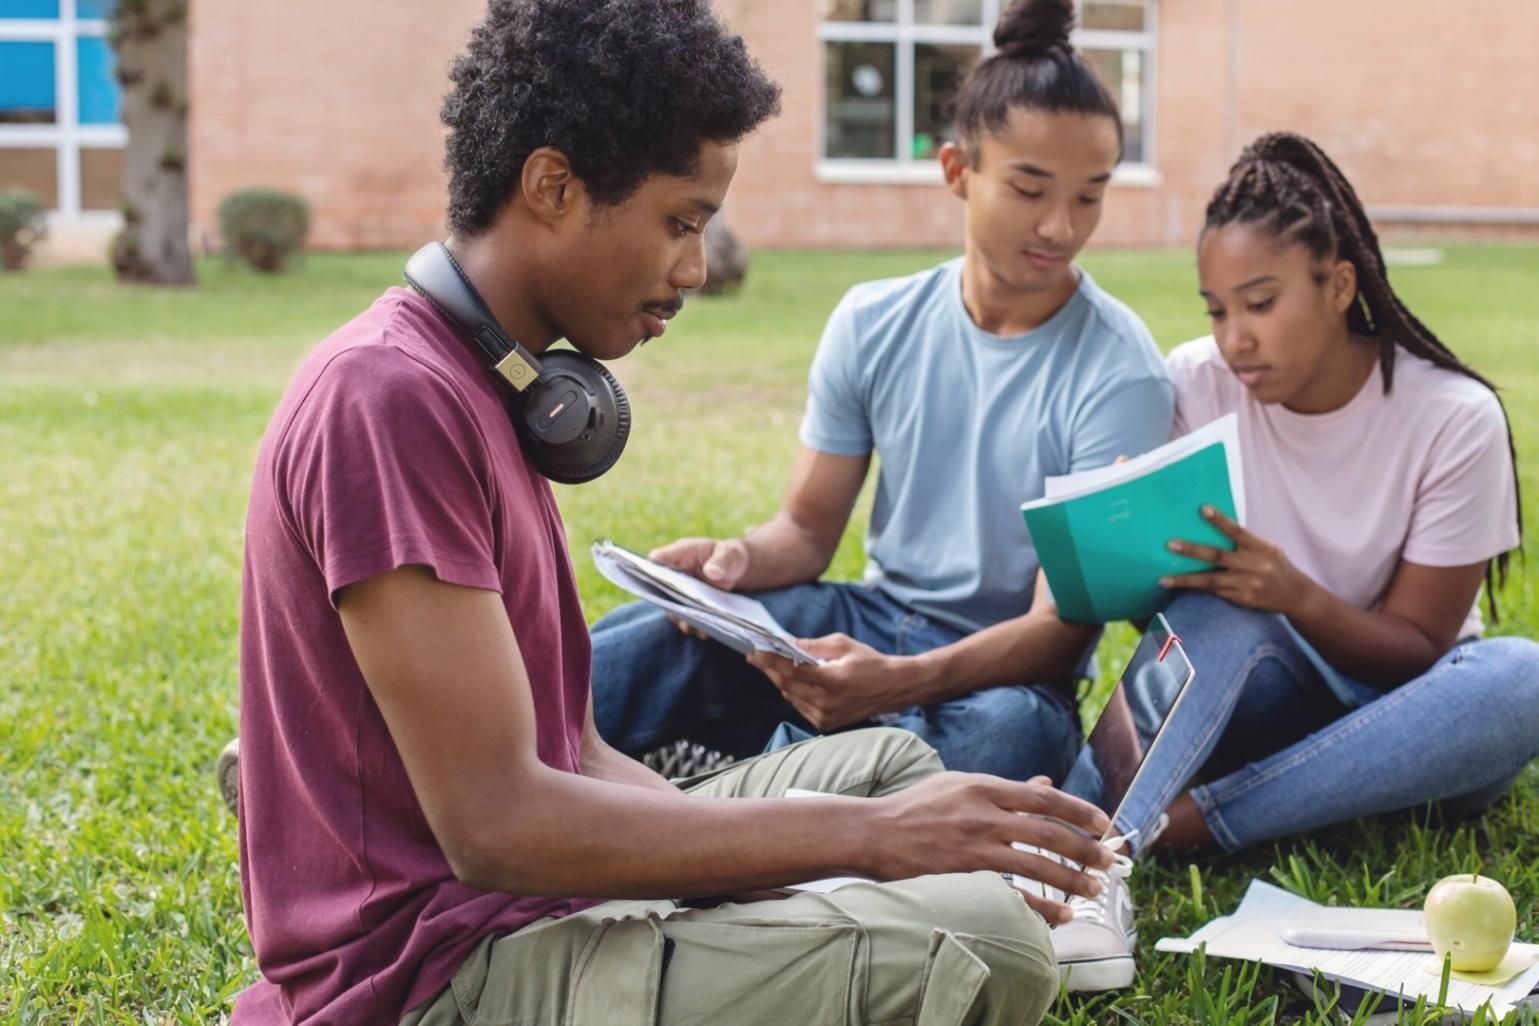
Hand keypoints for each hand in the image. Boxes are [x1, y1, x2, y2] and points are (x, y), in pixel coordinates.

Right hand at [648, 537, 752, 640]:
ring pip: (671, 608)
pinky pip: (685, 621)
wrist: (736, 571)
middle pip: (659, 588)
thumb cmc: (730, 556)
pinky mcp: (688, 609)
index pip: (657, 559)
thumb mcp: (731, 555)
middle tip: (677, 610)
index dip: (649, 569)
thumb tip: (712, 572)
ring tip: (691, 625)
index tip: (652, 579)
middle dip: (666, 600)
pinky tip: (704, 632)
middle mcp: (674, 575)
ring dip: (680, 617)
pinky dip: (694, 627)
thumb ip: (722, 561)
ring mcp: (679, 594)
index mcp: (680, 553)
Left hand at [748, 634, 911, 730]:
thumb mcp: (841, 645)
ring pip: (790, 696)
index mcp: (833, 681)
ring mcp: (826, 717)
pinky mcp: (825, 724)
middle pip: (786, 685)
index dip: (770, 660)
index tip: (754, 651)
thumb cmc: (869, 661)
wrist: (894, 687)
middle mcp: (827, 703)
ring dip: (780, 680)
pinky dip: (793, 692)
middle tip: (756, 655)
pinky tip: (792, 681)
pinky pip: (799, 706)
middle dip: (770, 668)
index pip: (791, 671)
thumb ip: (811, 646)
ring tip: (772, 664)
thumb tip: (784, 642)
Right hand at [867, 772, 1115, 923]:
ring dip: (1071, 879)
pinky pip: (1012, 892)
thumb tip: (1043, 783)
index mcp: (984, 786)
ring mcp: (975, 845)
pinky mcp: (965, 873)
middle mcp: (984, 813)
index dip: (1078, 810)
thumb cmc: (916, 806)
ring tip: (1093, 890)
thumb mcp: (959, 784)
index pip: (1043, 797)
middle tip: (1109, 861)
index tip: (1103, 822)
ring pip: (1036, 863)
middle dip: (1085, 848)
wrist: (873, 832)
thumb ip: (1003, 788)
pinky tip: (1061, 915)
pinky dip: (1040, 906)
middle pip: (1048, 831)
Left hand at [1161, 505, 1318, 616]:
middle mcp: (1255, 565)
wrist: (1295, 594)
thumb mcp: (1267, 548)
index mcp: (1261, 548)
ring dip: (1186, 579)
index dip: (1220, 520)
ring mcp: (1248, 584)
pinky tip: (1180, 587)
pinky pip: (1215, 592)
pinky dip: (1197, 589)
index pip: (1238, 531)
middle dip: (1192, 550)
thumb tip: (1216, 525)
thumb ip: (1245, 540)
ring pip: (1211, 580)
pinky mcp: (1242, 599)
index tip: (1203, 509)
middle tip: (1170, 544)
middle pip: (1219, 556)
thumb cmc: (1275, 564)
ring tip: (1164, 579)